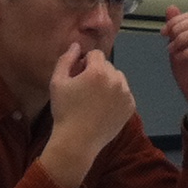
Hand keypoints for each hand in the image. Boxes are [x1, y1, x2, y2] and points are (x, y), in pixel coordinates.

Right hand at [41, 40, 138, 187]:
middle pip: (107, 66)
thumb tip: (76, 45)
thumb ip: (66, 59)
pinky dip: (116, 97)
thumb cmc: (64, 111)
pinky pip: (124, 93)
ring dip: (108, 84)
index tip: (78, 78)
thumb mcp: (57, 82)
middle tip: (85, 91)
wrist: (77, 141)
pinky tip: (103, 109)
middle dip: (97, 73)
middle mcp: (116, 80)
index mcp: (99, 71)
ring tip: (95, 100)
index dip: (84, 64)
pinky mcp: (130, 107)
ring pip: (118, 79)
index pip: (95, 55)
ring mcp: (126, 94)